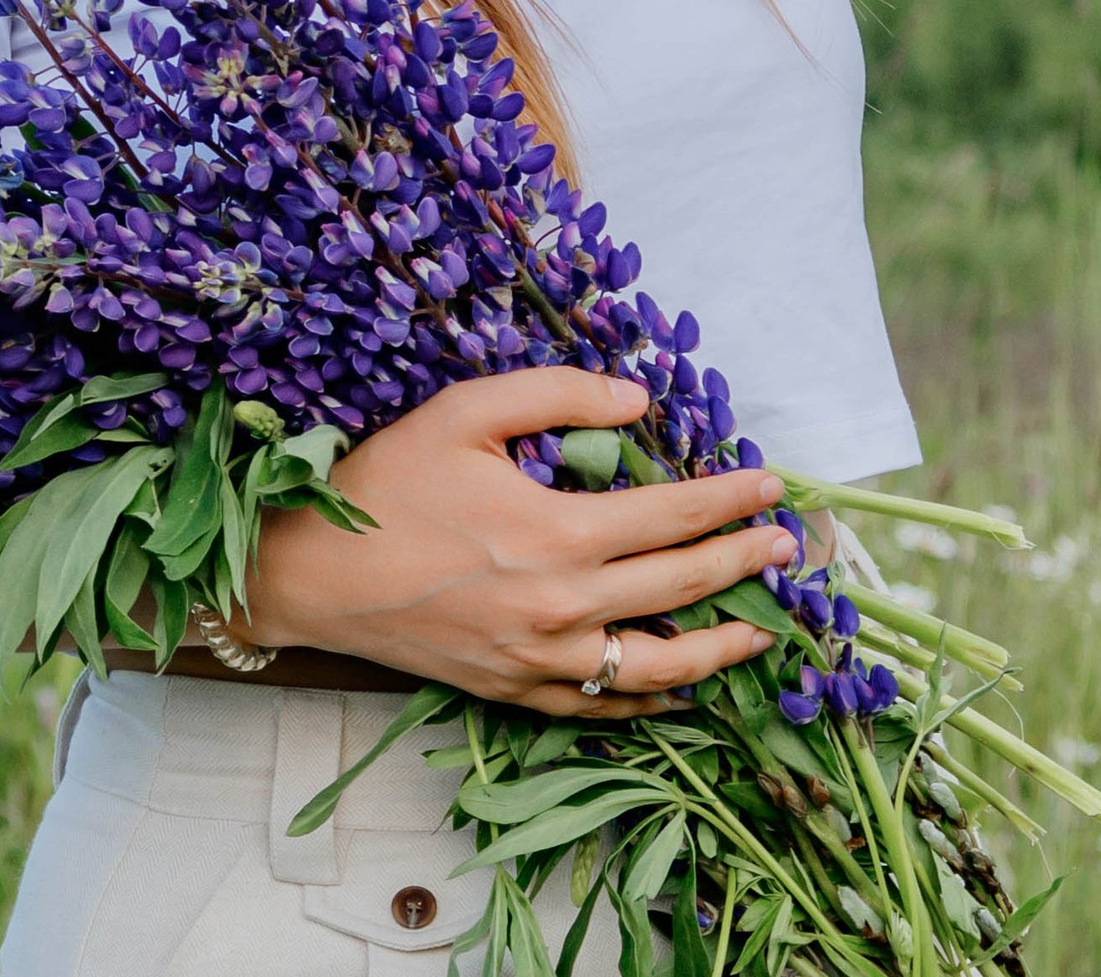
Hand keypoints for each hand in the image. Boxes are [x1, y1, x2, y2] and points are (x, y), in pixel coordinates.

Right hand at [240, 367, 795, 718]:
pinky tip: (681, 690)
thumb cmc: (386, 483)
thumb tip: (638, 403)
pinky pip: (600, 708)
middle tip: (788, 548)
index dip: (730, 499)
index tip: (773, 485)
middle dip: (744, 565)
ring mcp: (539, 660)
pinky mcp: (512, 692)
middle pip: (680, 588)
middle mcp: (561, 606)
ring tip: (763, 634)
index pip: (672, 516)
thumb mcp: (465, 410)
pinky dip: (650, 702)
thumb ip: (557, 393)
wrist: (312, 573)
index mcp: (556, 533)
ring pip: (655, 668)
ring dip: (720, 649)